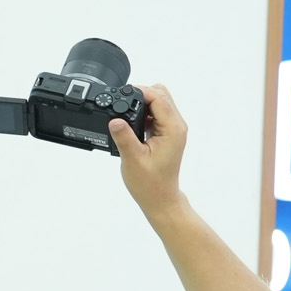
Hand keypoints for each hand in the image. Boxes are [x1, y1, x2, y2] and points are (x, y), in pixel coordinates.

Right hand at [111, 84, 190, 220]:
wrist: (160, 198)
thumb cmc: (150, 184)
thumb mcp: (133, 159)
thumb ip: (124, 137)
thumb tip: (114, 120)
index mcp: (172, 129)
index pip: (159, 97)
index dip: (140, 91)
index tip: (123, 95)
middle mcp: (177, 126)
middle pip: (161, 94)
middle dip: (142, 95)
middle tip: (124, 107)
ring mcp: (173, 129)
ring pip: (159, 102)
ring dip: (143, 105)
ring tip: (129, 120)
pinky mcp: (167, 133)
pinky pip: (157, 113)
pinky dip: (145, 114)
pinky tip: (135, 127)